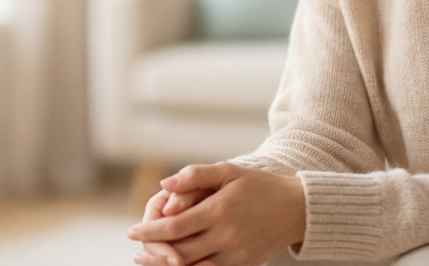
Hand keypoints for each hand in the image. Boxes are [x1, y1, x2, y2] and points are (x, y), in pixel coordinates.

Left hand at [127, 163, 305, 265]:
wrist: (297, 209)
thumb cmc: (259, 186)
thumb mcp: (229, 171)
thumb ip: (195, 174)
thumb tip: (164, 185)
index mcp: (219, 210)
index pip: (174, 226)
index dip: (149, 231)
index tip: (132, 232)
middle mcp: (226, 235)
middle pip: (179, 252)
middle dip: (153, 252)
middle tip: (137, 251)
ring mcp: (236, 254)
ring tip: (150, 260)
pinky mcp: (244, 265)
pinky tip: (181, 265)